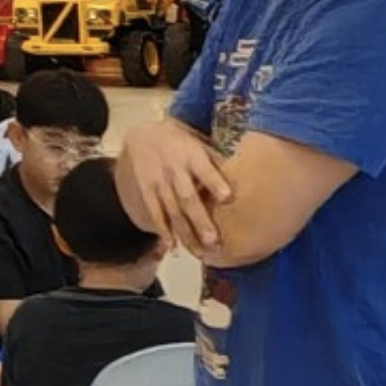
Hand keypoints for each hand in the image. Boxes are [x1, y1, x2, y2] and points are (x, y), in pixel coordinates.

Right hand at [120, 118, 233, 252]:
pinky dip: (163, 231)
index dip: (215, 182)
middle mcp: (174, 169)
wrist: (141, 134)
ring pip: (173, 211)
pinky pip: (155, 213)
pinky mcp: (147, 191)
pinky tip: (173, 246)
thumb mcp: (198, 140)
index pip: (204, 169)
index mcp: (191, 154)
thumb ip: (215, 158)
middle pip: (188, 197)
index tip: (227, 197)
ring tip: (199, 252)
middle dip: (200, 220)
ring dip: (185, 233)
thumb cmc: (180, 140)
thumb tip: (244, 173)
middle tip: (213, 240)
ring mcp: (159, 182)